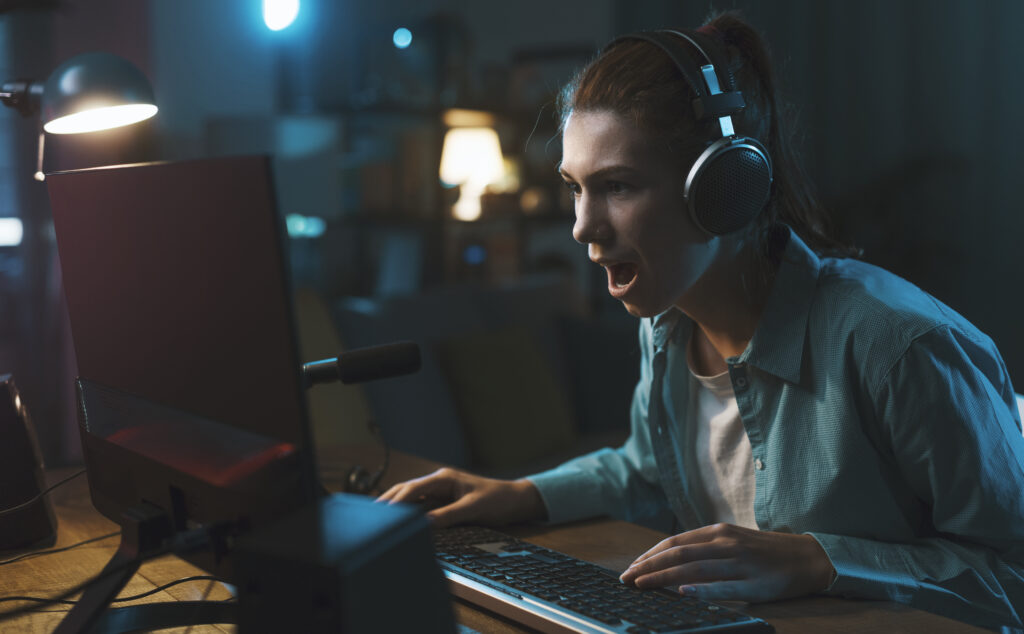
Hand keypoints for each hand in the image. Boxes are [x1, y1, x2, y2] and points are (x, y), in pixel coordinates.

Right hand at [376, 467, 546, 527]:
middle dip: (388, 502)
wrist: (515, 500)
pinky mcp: (443, 501)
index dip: (395, 501)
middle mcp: (439, 482)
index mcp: (444, 478)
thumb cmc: (498, 500)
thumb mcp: (473, 509)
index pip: (413, 488)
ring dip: (395, 507)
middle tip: (369, 516)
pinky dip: (407, 513)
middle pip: (406, 491)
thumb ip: (448, 515)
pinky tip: (398, 521)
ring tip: (377, 520)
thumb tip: (424, 524)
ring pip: (411, 498)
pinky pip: (420, 506)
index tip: (382, 513)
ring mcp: (440, 491)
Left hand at [618, 523, 834, 602]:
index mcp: (718, 532)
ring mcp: (740, 563)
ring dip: (664, 577)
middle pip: (679, 554)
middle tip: (626, 579)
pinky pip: (724, 588)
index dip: (650, 555)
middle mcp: (726, 544)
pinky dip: (701, 590)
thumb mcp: (732, 541)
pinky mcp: (755, 584)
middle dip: (649, 567)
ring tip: (642, 585)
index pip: (675, 542)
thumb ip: (705, 548)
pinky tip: (682, 593)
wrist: (808, 557)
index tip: (631, 568)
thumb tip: (671, 561)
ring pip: (695, 569)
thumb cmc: (764, 552)